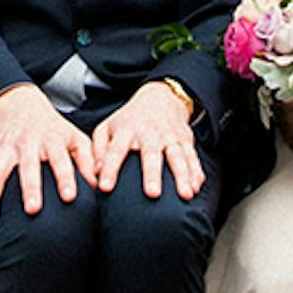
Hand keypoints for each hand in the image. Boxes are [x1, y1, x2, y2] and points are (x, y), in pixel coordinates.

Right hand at [0, 85, 88, 229]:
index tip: (69, 197)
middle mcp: (27, 141)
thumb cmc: (55, 132)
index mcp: (52, 137)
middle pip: (27, 165)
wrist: (23, 108)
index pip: (59, 158)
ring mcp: (5, 146)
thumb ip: (88, 161)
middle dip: (29, 187)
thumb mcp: (76, 138)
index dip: (65, 176)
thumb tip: (100, 186)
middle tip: (32, 210)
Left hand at [83, 81, 204, 201]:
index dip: (110, 169)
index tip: (105, 187)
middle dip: (152, 174)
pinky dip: (196, 172)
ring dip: (182, 176)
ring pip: (177, 157)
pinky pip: (192, 157)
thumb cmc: (129, 121)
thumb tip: (95, 173)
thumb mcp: (107, 128)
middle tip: (152, 194)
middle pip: (151, 154)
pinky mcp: (185, 140)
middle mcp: (149, 133)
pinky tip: (197, 186)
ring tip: (185, 194)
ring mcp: (170, 136)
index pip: (115, 150)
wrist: (160, 98)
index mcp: (126, 130)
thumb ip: (98, 150)